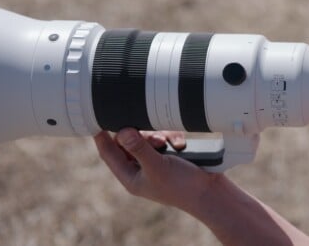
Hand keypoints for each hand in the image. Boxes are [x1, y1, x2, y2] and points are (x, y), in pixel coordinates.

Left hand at [94, 129, 217, 214]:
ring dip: (159, 135)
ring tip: (168, 143)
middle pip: (129, 141)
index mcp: (131, 176)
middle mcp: (141, 168)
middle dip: (141, 134)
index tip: (98, 117)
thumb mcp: (157, 166)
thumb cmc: (182, 185)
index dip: (102, 137)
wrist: (210, 192)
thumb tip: (121, 131)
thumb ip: (139, 148)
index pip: (109, 154)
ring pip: (149, 137)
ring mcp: (157, 161)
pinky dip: (173, 137)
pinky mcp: (172, 154)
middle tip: (154, 137)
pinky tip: (181, 144)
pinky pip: (166, 137)